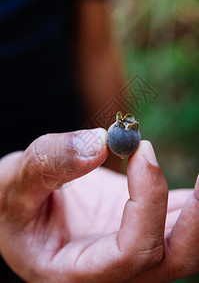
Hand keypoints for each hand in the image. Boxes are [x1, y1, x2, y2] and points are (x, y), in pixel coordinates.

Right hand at [0, 129, 196, 282]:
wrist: (23, 203)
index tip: (142, 151)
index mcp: (75, 272)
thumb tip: (99, 143)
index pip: (130, 254)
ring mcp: (127, 248)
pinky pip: (174, 221)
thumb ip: (49, 162)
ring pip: (183, 246)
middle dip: (197, 221)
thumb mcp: (14, 182)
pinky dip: (190, 202)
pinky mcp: (136, 225)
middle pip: (173, 262)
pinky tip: (196, 180)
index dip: (147, 203)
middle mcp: (109, 269)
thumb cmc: (11, 200)